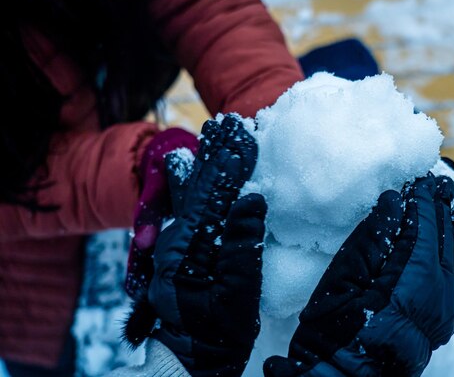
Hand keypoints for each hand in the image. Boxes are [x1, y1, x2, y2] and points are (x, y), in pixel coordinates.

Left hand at [124, 115, 265, 376]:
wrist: (192, 354)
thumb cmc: (221, 328)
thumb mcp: (239, 293)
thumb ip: (244, 245)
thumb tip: (253, 198)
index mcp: (190, 247)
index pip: (212, 195)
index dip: (229, 164)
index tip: (242, 134)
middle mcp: (177, 238)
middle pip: (198, 188)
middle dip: (215, 156)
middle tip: (229, 124)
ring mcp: (175, 242)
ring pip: (190, 194)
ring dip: (205, 164)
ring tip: (215, 135)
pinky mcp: (179, 247)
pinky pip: (190, 207)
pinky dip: (199, 184)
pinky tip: (196, 166)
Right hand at [264, 174, 453, 376]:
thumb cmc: (337, 329)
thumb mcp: (343, 280)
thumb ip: (371, 238)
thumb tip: (393, 200)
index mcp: (411, 273)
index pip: (423, 224)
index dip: (423, 199)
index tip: (422, 177)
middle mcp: (437, 287)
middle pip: (446, 237)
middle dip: (445, 207)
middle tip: (445, 182)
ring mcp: (447, 305)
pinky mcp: (448, 321)